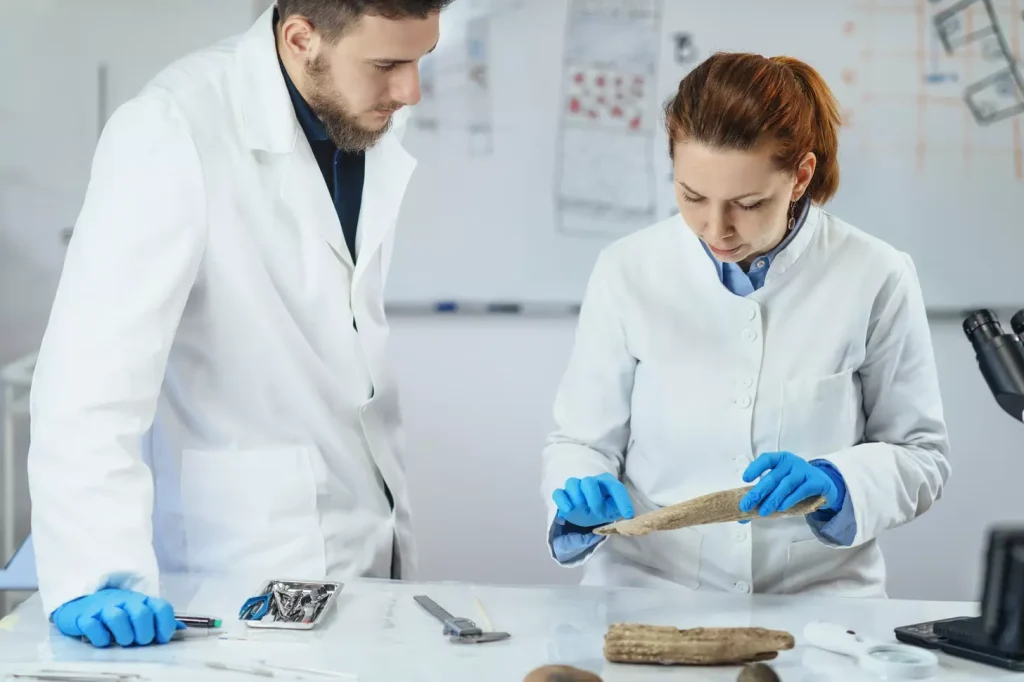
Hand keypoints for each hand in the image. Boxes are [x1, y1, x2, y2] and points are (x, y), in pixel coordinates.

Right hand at [51, 588, 184, 646]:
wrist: (80, 604)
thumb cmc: (114, 611)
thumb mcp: (138, 612)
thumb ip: (158, 620)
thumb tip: (181, 628)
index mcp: (141, 600)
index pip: (161, 607)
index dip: (166, 625)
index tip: (162, 638)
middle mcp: (123, 600)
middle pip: (141, 613)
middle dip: (144, 633)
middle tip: (140, 642)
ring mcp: (102, 607)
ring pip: (117, 618)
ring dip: (124, 635)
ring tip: (123, 641)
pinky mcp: (83, 617)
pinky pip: (93, 626)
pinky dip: (100, 638)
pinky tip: (102, 640)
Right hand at [552, 473, 633, 527]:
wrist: (587, 509)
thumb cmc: (603, 507)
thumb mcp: (614, 509)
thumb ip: (620, 510)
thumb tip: (632, 520)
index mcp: (606, 484)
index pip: (615, 487)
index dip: (622, 501)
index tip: (628, 516)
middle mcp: (591, 482)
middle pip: (589, 482)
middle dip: (593, 498)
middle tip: (598, 513)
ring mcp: (575, 488)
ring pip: (572, 483)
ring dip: (577, 498)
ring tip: (582, 510)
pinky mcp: (563, 495)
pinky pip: (558, 493)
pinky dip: (563, 501)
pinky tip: (568, 510)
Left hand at [738, 452, 842, 517]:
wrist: (824, 484)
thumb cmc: (796, 483)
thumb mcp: (780, 485)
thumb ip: (764, 497)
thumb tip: (743, 517)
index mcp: (780, 460)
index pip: (766, 459)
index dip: (755, 468)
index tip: (745, 479)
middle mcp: (791, 463)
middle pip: (773, 477)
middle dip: (758, 492)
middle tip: (747, 505)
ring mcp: (804, 471)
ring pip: (786, 484)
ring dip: (773, 499)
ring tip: (763, 511)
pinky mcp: (816, 482)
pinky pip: (801, 490)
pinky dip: (790, 499)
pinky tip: (782, 507)